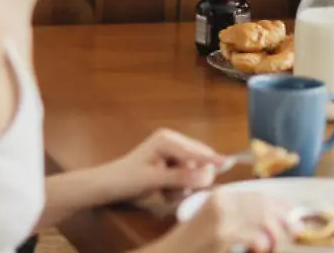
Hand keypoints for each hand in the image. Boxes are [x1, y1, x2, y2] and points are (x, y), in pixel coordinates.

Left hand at [103, 128, 225, 204]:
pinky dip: (181, 185)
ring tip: (167, 193)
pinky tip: (167, 191)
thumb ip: (180, 177)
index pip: (194, 151)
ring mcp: (174, 150)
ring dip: (185, 184)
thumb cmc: (125, 179)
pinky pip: (189, 173)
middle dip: (193, 177)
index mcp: (167, 139)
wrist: (107, 185)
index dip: (210, 160)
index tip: (227, 163)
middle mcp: (174, 140)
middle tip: (179, 193)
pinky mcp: (173, 161)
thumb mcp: (152, 180)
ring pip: (195, 168)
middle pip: (199, 157)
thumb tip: (204, 177)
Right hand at [160, 188, 291, 252]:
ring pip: (265, 220)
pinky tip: (259, 251)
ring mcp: (222, 217)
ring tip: (272, 249)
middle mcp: (223, 201)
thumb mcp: (216, 222)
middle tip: (296, 233)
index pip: (260, 195)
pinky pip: (256, 238)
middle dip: (285, 220)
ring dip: (275, 237)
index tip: (295, 216)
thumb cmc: (193, 244)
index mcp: (222, 195)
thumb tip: (275, 219)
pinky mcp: (222, 234)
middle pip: (266, 206)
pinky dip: (263, 245)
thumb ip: (241, 216)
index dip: (282, 206)